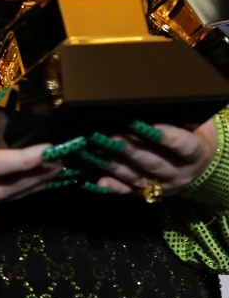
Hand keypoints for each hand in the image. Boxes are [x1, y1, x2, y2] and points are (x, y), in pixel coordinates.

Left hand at [96, 117, 218, 196]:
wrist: (200, 165)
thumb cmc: (193, 134)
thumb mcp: (195, 126)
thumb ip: (180, 119)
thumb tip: (155, 105)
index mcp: (196, 155)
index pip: (182, 146)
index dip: (165, 136)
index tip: (146, 125)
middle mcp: (180, 174)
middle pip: (154, 163)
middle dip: (132, 150)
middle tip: (113, 137)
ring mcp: (163, 186)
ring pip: (138, 177)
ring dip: (116, 165)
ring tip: (98, 152)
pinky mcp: (148, 193)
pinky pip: (130, 191)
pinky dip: (114, 187)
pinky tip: (100, 182)